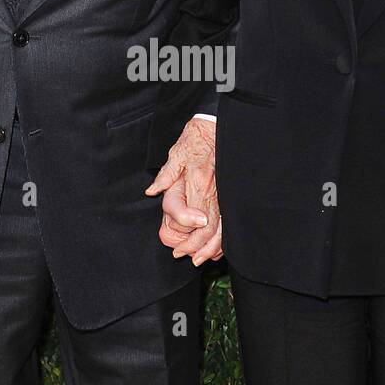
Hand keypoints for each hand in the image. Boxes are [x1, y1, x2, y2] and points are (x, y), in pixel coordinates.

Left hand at [144, 117, 222, 265]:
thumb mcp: (176, 155)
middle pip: (211, 230)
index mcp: (199, 182)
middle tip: (185, 256)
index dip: (187, 239)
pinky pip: (231, 220)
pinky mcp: (232, 193)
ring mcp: (227, 193)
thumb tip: (152, 191)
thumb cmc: (195, 140)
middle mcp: (216, 191)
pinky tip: (218, 246)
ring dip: (214, 247)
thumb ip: (166, 176)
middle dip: (198, 248)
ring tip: (202, 258)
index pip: (195, 220)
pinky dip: (226, 236)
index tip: (178, 248)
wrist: (216, 127)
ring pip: (225, 228)